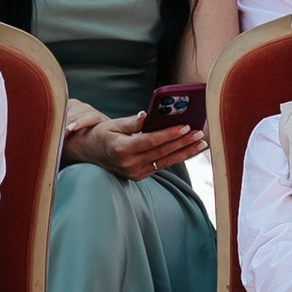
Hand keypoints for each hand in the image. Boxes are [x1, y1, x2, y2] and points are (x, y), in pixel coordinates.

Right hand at [71, 115, 202, 180]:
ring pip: (165, 161)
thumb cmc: (103, 134)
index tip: (186, 126)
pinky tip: (190, 150)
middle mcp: (128, 164)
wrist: (90, 152)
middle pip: (161, 152)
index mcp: (121, 149)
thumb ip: (132, 122)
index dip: (169, 134)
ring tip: (201, 143)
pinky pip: (161, 165)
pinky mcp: (139, 176)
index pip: (150, 141)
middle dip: (183, 142)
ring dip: (185, 152)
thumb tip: (147, 115)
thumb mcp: (114, 124)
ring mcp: (134, 172)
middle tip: (200, 133)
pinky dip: (177, 157)